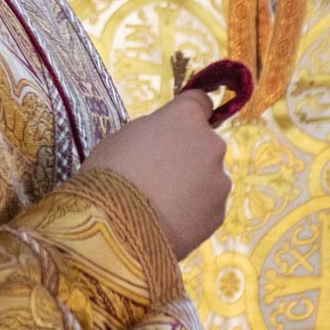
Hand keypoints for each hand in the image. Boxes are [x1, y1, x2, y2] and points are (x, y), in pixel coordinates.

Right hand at [81, 90, 229, 259]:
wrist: (117, 228)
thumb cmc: (110, 173)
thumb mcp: (124, 137)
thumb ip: (154, 132)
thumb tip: (164, 139)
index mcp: (186, 117)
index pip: (201, 101)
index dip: (187, 114)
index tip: (177, 127)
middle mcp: (212, 144)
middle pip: (204, 143)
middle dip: (188, 155)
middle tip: (159, 174)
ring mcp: (220, 181)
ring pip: (208, 177)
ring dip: (192, 185)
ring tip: (160, 205)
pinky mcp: (220, 214)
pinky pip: (207, 206)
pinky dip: (193, 212)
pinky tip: (167, 222)